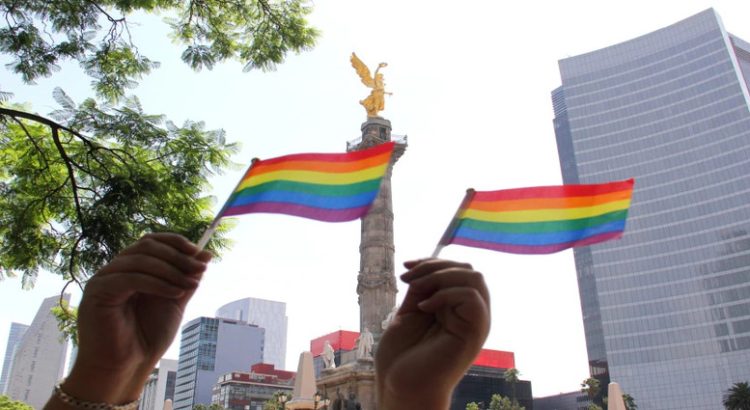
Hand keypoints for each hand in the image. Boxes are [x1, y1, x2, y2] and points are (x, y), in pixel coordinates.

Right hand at [57, 233, 210, 405]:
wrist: (127, 366)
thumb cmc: (147, 336)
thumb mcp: (174, 300)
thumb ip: (186, 277)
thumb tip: (206, 254)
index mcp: (132, 269)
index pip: (151, 242)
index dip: (175, 242)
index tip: (199, 252)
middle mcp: (116, 270)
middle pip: (147, 247)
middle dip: (177, 256)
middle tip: (199, 269)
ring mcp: (104, 279)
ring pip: (140, 260)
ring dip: (171, 270)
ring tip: (190, 286)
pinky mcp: (98, 292)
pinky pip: (131, 278)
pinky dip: (157, 284)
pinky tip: (175, 294)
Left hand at [376, 259, 490, 409]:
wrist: (400, 386)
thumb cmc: (403, 356)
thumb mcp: (411, 311)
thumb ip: (424, 288)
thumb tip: (429, 266)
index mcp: (457, 308)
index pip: (458, 269)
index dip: (432, 261)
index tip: (405, 266)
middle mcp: (470, 314)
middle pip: (469, 269)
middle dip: (436, 266)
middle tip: (408, 279)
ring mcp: (474, 323)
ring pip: (475, 278)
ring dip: (441, 276)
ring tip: (416, 290)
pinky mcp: (473, 334)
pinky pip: (471, 297)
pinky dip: (446, 293)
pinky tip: (425, 306)